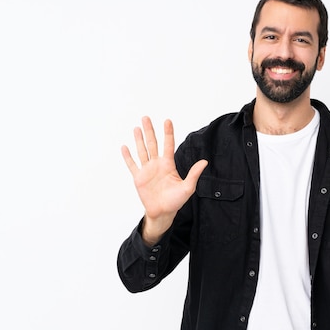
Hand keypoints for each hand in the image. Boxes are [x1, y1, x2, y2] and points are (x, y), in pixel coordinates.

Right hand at [121, 117, 207, 244]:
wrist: (163, 212)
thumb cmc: (176, 201)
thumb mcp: (188, 187)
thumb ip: (194, 174)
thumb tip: (205, 161)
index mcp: (168, 164)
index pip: (168, 144)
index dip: (168, 132)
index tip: (167, 120)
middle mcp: (157, 164)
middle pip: (152, 144)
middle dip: (150, 130)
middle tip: (146, 117)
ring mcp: (147, 170)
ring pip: (142, 151)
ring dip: (139, 139)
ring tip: (137, 127)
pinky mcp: (138, 178)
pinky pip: (132, 165)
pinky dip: (128, 156)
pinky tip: (125, 147)